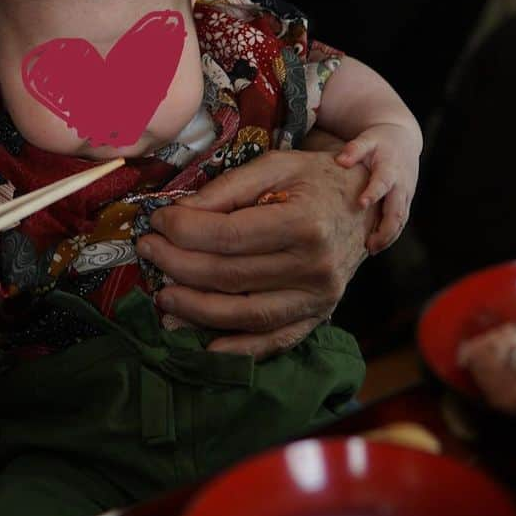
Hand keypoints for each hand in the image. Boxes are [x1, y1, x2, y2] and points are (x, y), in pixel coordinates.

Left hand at [138, 150, 376, 358]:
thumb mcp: (275, 165)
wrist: (367, 203)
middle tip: (148, 251)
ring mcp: (318, 299)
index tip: (157, 221)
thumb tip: (177, 214)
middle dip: (178, 265)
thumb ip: (226, 189)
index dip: (184, 232)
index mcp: (305, 223)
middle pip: (230, 276)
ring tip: (162, 297)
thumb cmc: (317, 180)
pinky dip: (235, 349)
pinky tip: (202, 345)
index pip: (228, 236)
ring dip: (195, 310)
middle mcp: (314, 267)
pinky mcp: (317, 316)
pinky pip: (272, 341)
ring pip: (244, 315)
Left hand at [335, 122, 420, 253]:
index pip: (383, 182)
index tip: (361, 203)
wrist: (404, 140)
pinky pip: (400, 222)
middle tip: (369, 246)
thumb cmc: (379, 141)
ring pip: (401, 221)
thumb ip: (354, 149)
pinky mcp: (405, 202)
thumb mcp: (367, 139)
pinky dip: (391, 235)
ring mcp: (406, 195)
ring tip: (371, 250)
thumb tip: (340, 161)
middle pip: (398, 211)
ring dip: (389, 237)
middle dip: (385, 230)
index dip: (374, 192)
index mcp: (390, 168)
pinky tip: (376, 245)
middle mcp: (401, 185)